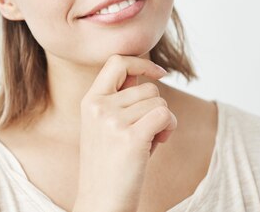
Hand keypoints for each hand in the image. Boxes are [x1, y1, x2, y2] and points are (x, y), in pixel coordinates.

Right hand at [72, 55, 177, 211]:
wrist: (101, 201)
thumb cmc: (110, 165)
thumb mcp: (104, 125)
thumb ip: (120, 99)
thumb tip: (146, 75)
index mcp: (89, 100)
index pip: (117, 62)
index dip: (141, 62)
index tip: (159, 72)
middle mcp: (98, 107)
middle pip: (148, 88)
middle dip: (156, 108)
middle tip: (146, 132)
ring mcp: (113, 121)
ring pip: (159, 103)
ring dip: (164, 121)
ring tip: (148, 142)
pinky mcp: (131, 137)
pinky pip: (165, 115)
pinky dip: (169, 128)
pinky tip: (157, 144)